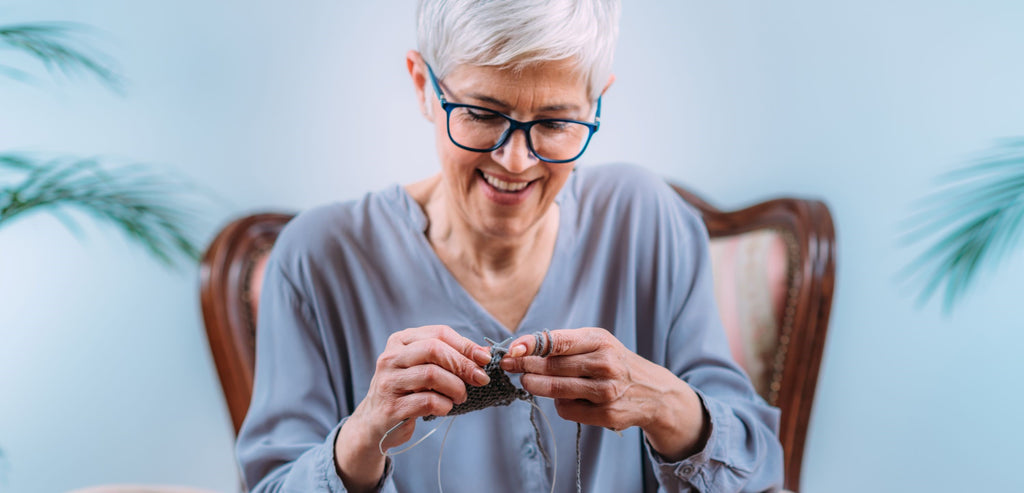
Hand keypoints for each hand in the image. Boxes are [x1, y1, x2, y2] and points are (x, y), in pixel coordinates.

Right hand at [334, 325, 491, 491]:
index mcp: (400, 341)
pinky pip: (427, 401)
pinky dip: (444, 405)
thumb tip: (484, 355)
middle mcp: (391, 358)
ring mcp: (388, 382)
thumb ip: (448, 357)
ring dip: (456, 387)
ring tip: (461, 396)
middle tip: (480, 379)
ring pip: (431, 374)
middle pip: (434, 350)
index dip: (466, 345)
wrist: (375, 422)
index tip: (485, 359)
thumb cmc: (407, 390)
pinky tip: (445, 408)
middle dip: (463, 365)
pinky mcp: (391, 407)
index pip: (439, 333)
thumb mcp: (423, 367)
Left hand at [500, 327, 708, 460]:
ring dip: (534, 386)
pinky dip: (558, 404)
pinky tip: (562, 398)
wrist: (652, 392)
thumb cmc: (614, 362)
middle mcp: (605, 364)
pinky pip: (566, 409)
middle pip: (551, 367)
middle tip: (509, 366)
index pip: (558, 341)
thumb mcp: (597, 343)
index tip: (512, 349)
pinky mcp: (606, 414)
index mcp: (600, 341)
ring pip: (555, 390)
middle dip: (524, 366)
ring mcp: (606, 391)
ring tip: (527, 381)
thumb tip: (522, 349)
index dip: (530, 345)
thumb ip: (563, 344)